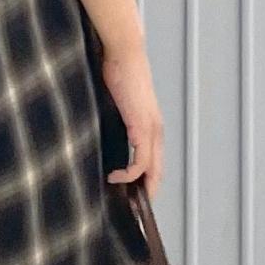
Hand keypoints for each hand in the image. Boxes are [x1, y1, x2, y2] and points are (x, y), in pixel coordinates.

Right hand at [100, 41, 164, 203]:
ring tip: (121, 197)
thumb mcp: (121, 102)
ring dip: (138, 187)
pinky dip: (128, 174)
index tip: (134, 196)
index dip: (148, 181)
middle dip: (147, 192)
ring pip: (152, 170)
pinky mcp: (141, 127)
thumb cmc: (120, 71)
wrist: (125, 53)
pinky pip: (140, 161)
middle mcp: (157, 130)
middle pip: (158, 172)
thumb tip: (106, 134)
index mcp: (152, 125)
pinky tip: (114, 177)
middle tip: (133, 211)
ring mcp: (151, 129)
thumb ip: (119, 119)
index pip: (155, 161)